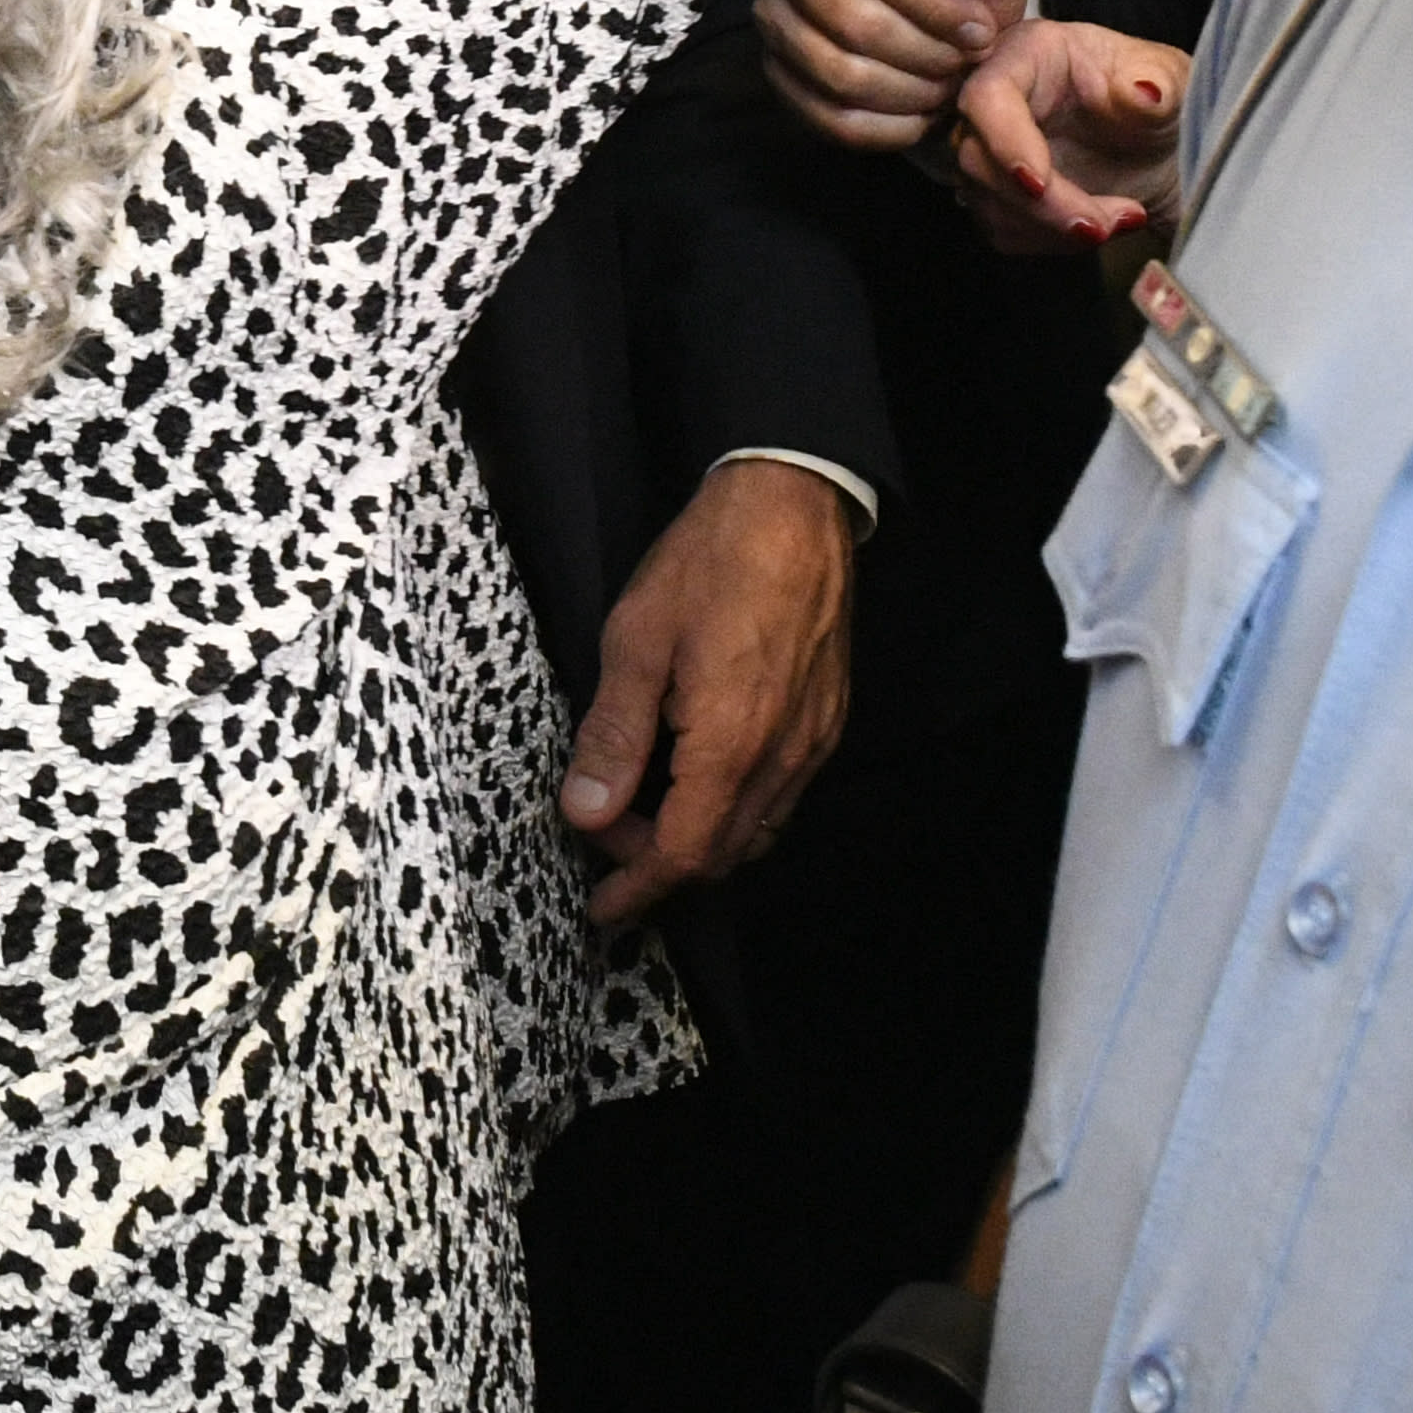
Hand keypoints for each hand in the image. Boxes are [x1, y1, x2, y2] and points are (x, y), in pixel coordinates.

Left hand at [563, 457, 853, 926]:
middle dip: (661, 863)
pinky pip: (782, 795)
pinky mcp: (827, 720)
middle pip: (724, 855)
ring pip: (757, 830)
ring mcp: (814, 741)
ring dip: (701, 839)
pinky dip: (736, 809)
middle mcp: (784, 756)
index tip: (603, 907)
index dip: (638, 886)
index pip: (684, 853)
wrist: (794, 505)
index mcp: (731, 743)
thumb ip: (613, 735)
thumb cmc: (710, 561)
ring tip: (646, 813)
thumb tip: (585, 812)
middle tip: (607, 836)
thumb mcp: (636, 641)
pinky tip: (699, 777)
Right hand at [758, 0, 1036, 152]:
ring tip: (948, 84)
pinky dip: (884, 128)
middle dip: (923, 51)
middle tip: (966, 60)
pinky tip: (923, 117)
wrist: (940, 2)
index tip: (980, 27)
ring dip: (907, 91)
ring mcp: (771, 14)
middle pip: (848, 18)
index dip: (933, 6)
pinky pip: (825, 115)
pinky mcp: (776, 70)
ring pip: (835, 71)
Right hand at [949, 18, 1189, 251]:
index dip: (1005, 140)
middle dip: (1041, 205)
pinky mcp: (1000, 194)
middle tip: (1103, 225)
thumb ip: (1162, 82)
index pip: (988, 94)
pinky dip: (1053, 241)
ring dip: (1053, 229)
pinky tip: (1100, 224)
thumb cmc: (1164, 99)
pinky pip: (1006, 231)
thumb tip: (1143, 91)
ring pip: (989, 203)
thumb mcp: (1178, 80)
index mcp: (1033, 54)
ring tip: (1124, 219)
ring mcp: (994, 150)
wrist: (1168, 148)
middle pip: (978, 159)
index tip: (1040, 183)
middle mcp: (999, 101)